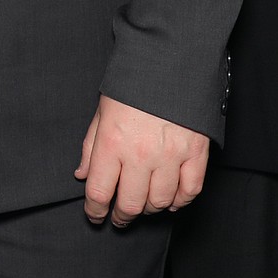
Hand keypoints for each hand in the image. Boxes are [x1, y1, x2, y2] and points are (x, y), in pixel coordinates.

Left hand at [75, 94, 208, 226]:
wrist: (170, 60)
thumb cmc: (132, 84)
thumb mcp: (101, 111)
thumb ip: (90, 146)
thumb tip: (82, 175)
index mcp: (112, 142)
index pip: (98, 191)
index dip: (94, 210)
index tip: (95, 214)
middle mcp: (140, 154)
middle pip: (130, 204)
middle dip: (121, 216)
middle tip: (118, 217)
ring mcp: (170, 155)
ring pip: (160, 202)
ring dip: (149, 209)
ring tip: (143, 204)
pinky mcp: (196, 153)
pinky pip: (189, 191)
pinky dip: (180, 201)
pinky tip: (171, 199)